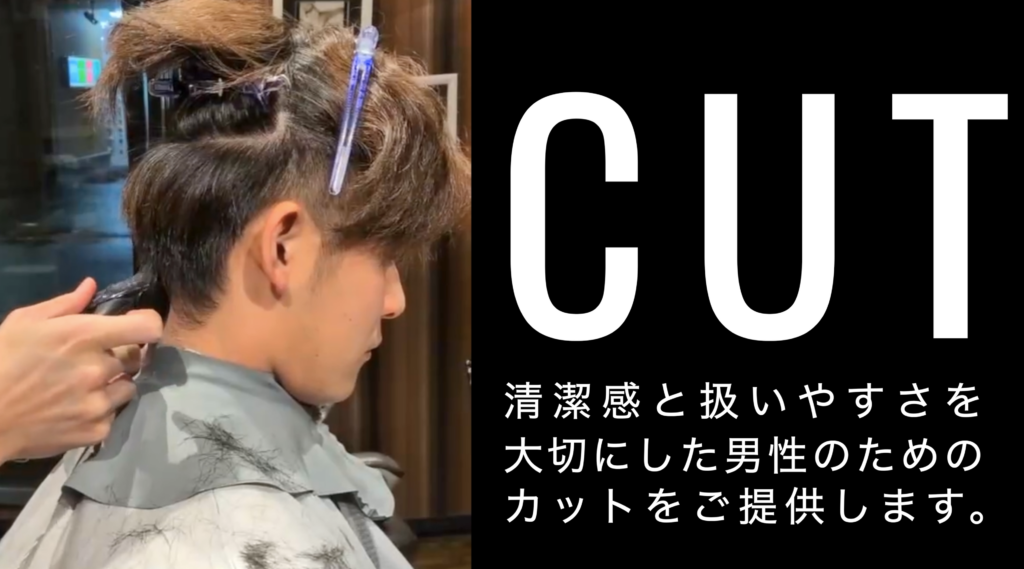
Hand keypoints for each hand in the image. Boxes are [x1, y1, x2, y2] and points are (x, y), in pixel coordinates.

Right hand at [0, 278, 162, 463]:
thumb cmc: (0, 362)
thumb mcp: (24, 323)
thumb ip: (65, 304)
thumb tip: (91, 286)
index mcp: (83, 337)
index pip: (146, 328)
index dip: (146, 324)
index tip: (135, 325)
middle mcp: (98, 369)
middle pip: (133, 359)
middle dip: (117, 357)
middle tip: (90, 362)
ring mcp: (99, 403)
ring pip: (127, 388)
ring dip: (111, 385)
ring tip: (81, 387)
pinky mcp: (97, 431)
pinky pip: (113, 415)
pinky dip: (99, 411)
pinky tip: (74, 408)